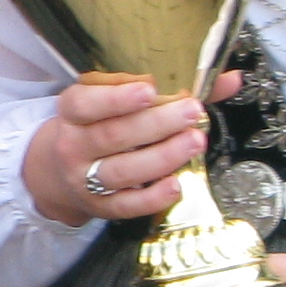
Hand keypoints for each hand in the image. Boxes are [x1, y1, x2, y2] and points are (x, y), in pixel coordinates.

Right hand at [22, 71, 230, 229]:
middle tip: (190, 111)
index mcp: (72, 112)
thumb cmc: (97, 128)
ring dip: (162, 156)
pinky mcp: (101, 207)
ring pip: (123, 170)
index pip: (85, 104)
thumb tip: (228, 79)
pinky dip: (152, 197)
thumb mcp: (116, 102)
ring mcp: (85, 179)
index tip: (149, 89)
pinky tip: (176, 184)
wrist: (57, 173)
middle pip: (113, 135)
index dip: (116, 98)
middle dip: (156, 123)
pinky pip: (127, 205)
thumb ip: (171, 88)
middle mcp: (74, 145)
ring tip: (194, 141)